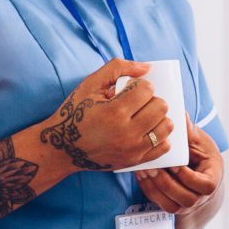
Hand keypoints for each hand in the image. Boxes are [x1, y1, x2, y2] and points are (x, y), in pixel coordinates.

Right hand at [36, 59, 174, 173]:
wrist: (62, 148)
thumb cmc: (75, 112)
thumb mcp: (90, 84)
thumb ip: (117, 68)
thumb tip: (147, 67)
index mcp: (114, 111)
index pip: (147, 89)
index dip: (140, 85)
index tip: (130, 90)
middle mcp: (126, 132)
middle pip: (160, 107)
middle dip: (151, 100)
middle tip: (138, 103)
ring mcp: (132, 149)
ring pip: (166, 126)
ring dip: (158, 117)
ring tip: (144, 116)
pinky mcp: (134, 161)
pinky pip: (163, 146)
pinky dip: (159, 136)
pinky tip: (147, 131)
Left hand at [132, 117, 220, 211]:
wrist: (199, 172)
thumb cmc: (200, 154)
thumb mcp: (199, 141)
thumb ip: (190, 132)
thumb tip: (182, 116)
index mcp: (212, 178)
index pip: (206, 186)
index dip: (189, 177)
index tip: (175, 165)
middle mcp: (202, 196)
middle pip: (188, 199)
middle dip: (167, 184)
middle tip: (153, 168)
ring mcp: (188, 205)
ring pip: (172, 207)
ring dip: (156, 189)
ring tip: (145, 171)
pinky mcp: (174, 206)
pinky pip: (161, 205)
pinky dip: (150, 191)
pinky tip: (141, 176)